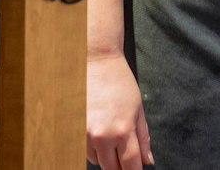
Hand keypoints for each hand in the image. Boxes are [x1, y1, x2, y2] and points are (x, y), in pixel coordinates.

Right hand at [87, 53, 152, 169]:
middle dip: (120, 164)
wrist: (95, 61)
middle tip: (124, 150)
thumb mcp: (138, 109)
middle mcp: (101, 135)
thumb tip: (147, 160)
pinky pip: (84, 149)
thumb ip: (143, 138)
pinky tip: (98, 127)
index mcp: (122, 130)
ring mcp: (84, 133)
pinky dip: (92, 145)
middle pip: (112, 168)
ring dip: (105, 154)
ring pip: (96, 160)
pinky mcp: (72, 128)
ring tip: (109, 131)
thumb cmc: (117, 80)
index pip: (130, 166)